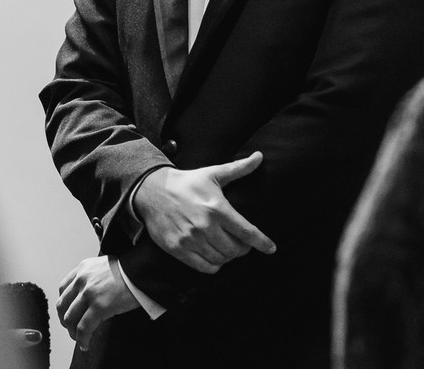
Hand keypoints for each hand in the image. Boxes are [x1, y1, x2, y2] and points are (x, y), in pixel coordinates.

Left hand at [56, 256, 139, 350]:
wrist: (142, 271)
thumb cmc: (129, 271)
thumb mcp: (104, 267)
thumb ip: (92, 278)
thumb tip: (89, 298)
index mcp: (83, 268)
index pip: (63, 289)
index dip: (64, 305)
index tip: (67, 314)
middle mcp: (82, 279)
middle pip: (63, 305)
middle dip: (65, 321)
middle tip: (71, 329)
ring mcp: (89, 293)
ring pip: (70, 318)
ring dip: (72, 332)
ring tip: (79, 339)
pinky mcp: (99, 306)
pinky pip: (84, 328)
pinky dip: (82, 339)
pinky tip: (85, 344)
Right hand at [133, 151, 275, 272]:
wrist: (152, 190)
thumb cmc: (187, 182)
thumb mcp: (213, 174)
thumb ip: (238, 169)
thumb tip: (260, 156)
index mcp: (217, 208)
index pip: (247, 232)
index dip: (262, 242)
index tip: (271, 248)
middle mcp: (205, 226)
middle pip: (236, 250)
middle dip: (243, 248)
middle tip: (241, 243)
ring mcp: (191, 239)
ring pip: (221, 259)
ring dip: (228, 256)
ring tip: (226, 247)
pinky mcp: (178, 249)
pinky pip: (204, 267)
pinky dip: (213, 265)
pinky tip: (213, 255)